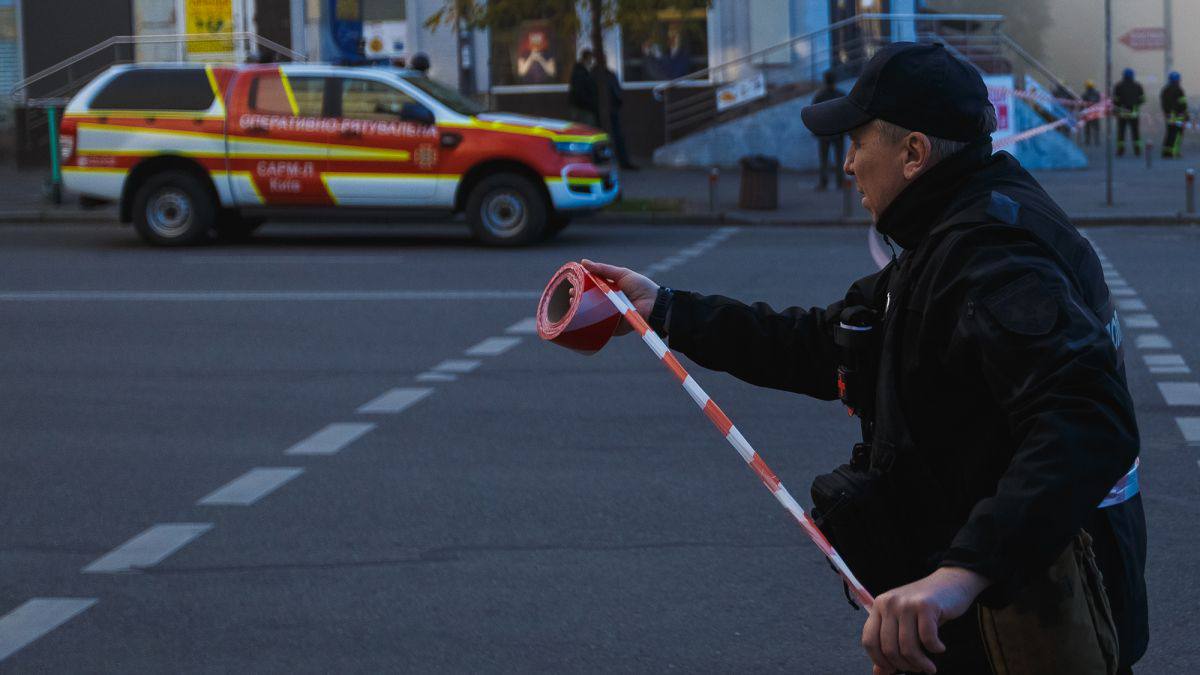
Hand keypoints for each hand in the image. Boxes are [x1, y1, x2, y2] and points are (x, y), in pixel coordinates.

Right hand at [580, 259, 659, 335]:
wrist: (654, 304)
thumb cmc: (641, 287)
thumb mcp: (622, 274)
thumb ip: (604, 269)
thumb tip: (583, 262)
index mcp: (609, 291)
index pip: (591, 288)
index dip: (581, 286)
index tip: (572, 284)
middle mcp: (607, 304)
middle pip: (588, 302)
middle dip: (577, 298)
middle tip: (571, 295)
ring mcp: (609, 316)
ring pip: (591, 315)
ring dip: (580, 311)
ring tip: (573, 305)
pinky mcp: (612, 328)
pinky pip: (599, 326)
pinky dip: (590, 323)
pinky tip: (581, 319)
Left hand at [861, 567, 989, 674]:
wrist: (951, 581)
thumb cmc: (926, 607)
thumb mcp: (903, 623)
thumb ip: (889, 645)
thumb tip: (878, 673)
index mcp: (878, 606)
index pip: (869, 641)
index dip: (879, 661)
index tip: (893, 670)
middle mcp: (889, 603)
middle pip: (888, 647)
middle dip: (904, 665)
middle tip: (917, 669)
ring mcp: (906, 603)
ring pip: (907, 646)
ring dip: (920, 663)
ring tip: (929, 666)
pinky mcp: (926, 605)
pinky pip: (927, 638)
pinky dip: (935, 649)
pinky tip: (940, 648)